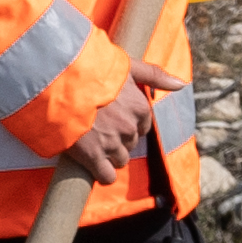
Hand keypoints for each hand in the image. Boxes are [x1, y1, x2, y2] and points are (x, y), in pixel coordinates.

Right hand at [63, 58, 184, 183]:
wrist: (60, 83)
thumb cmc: (92, 71)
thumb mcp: (127, 66)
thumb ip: (155, 75)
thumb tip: (182, 84)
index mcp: (140, 108)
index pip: (143, 127)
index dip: (128, 124)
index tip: (113, 119)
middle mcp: (129, 127)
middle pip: (131, 143)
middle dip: (118, 139)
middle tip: (98, 128)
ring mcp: (111, 143)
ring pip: (121, 160)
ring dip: (109, 155)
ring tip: (92, 143)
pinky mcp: (93, 156)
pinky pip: (106, 176)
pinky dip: (102, 174)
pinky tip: (93, 166)